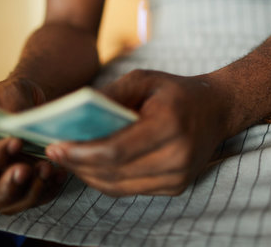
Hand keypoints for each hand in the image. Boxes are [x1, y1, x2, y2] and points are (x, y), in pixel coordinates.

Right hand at [0, 78, 66, 213]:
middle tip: (27, 170)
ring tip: (49, 168)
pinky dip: (48, 190)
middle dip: (5, 189)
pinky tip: (61, 173)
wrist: (34, 105)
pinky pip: (34, 200)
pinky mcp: (25, 187)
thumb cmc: (16, 96)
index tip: (17, 142)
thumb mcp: (13, 91)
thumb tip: (18, 123)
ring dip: (31, 192)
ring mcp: (2, 182)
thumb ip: (14, 105)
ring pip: (9, 206)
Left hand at [45, 70, 230, 196]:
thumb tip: (74, 115)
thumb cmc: (177, 92)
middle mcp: (177, 157)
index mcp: (169, 125)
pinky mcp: (176, 187)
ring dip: (89, 176)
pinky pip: (131, 190)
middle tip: (53, 153)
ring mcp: (178, 177)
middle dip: (78, 166)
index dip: (82, 153)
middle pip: (114, 173)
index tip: (55, 147)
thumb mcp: (144, 79)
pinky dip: (107, 180)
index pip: (116, 151)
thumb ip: (110, 94)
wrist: (217, 110)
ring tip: (69, 160)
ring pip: (119, 187)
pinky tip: (93, 166)